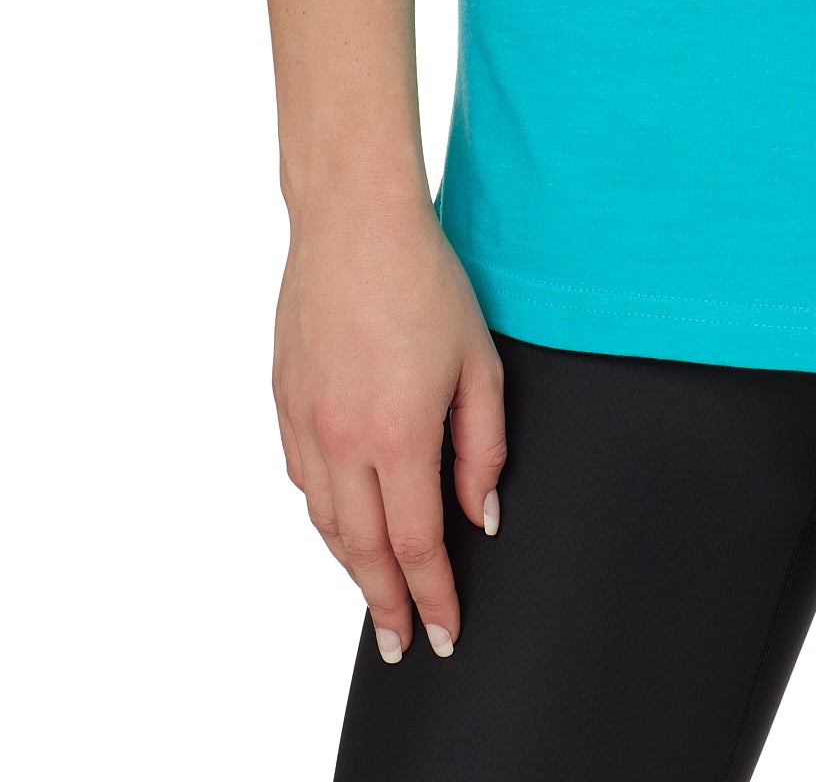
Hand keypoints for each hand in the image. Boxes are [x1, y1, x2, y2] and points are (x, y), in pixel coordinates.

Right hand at [273, 195, 505, 661]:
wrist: (353, 223)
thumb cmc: (426, 281)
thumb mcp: (478, 362)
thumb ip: (483, 447)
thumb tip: (481, 513)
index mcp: (398, 433)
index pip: (415, 543)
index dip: (432, 593)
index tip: (444, 630)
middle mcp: (342, 439)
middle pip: (362, 549)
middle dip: (386, 602)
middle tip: (403, 642)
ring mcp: (305, 421)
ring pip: (326, 520)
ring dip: (351, 565)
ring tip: (376, 594)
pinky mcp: (283, 400)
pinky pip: (303, 477)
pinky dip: (325, 512)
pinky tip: (343, 521)